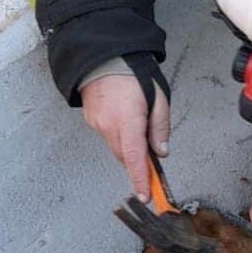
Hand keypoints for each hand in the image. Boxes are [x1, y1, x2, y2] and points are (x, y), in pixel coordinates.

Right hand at [81, 73, 169, 202]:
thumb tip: (161, 153)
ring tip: (138, 123)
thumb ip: (160, 127)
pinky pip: (108, 136)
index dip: (140, 179)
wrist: (103, 56)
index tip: (146, 196)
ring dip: (129, 146)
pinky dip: (119, 135)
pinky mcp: (91, 120)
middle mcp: (108, 125)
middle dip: (139, 161)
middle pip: (126, 156)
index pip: (135, 157)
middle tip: (152, 155)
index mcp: (128, 119)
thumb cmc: (134, 73)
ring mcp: (96, 124)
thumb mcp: (158, 97)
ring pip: (117, 147)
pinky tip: (124, 118)